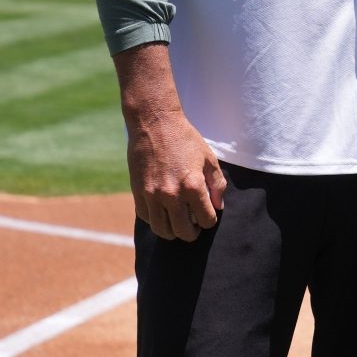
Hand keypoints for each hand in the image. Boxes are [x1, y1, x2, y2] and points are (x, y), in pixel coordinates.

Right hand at [125, 102, 227, 241]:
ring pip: (162, 230)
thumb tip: (218, 207)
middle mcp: (171, 194)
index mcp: (193, 186)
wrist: (155, 124)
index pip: (206, 220)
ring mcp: (152, 195)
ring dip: (173, 231)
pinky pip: (147, 218)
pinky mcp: (138, 192)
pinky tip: (163, 212)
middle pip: (184, 232)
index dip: (210, 220)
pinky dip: (156, 220)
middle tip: (194, 226)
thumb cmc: (185, 139)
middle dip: (192, 232)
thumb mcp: (209, 159)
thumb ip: (217, 185)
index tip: (208, 215)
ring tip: (178, 224)